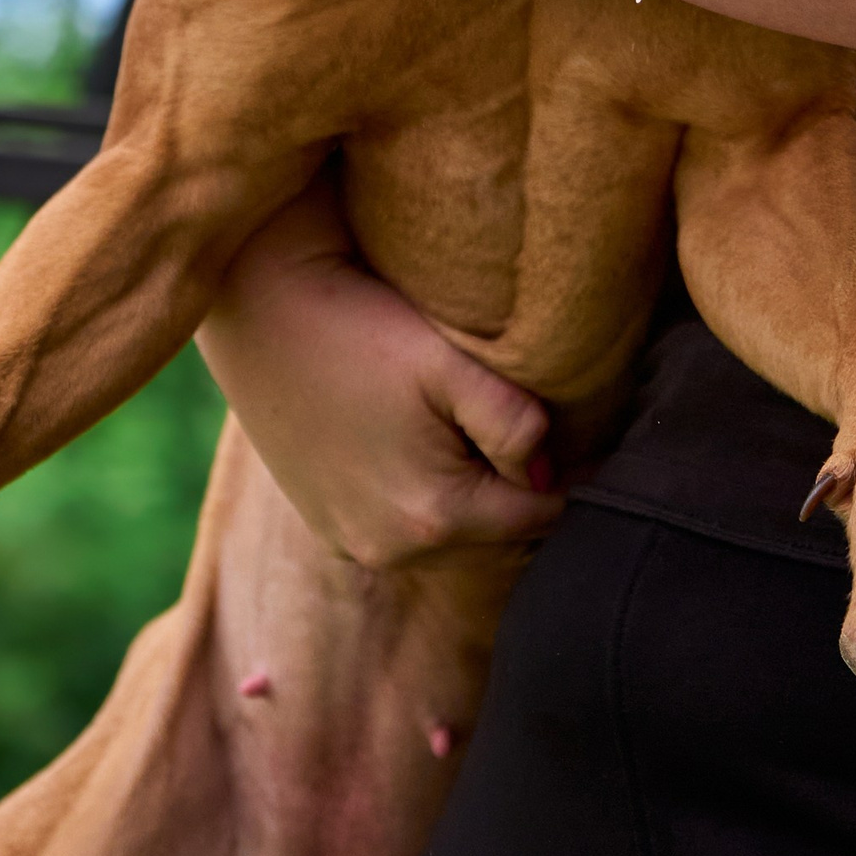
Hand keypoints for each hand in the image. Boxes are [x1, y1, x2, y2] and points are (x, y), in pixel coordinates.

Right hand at [199, 180, 567, 565]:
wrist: (260, 304)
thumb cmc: (360, 323)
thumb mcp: (451, 364)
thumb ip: (516, 424)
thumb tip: (550, 472)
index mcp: (433, 517)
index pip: (541, 520)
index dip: (574, 477)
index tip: (594, 438)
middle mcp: (390, 551)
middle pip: (496, 534)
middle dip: (523, 491)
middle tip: (544, 431)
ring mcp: (351, 544)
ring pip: (451, 535)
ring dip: (475, 497)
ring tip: (484, 433)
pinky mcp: (326, 525)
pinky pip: (403, 528)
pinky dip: (426, 497)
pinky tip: (424, 441)